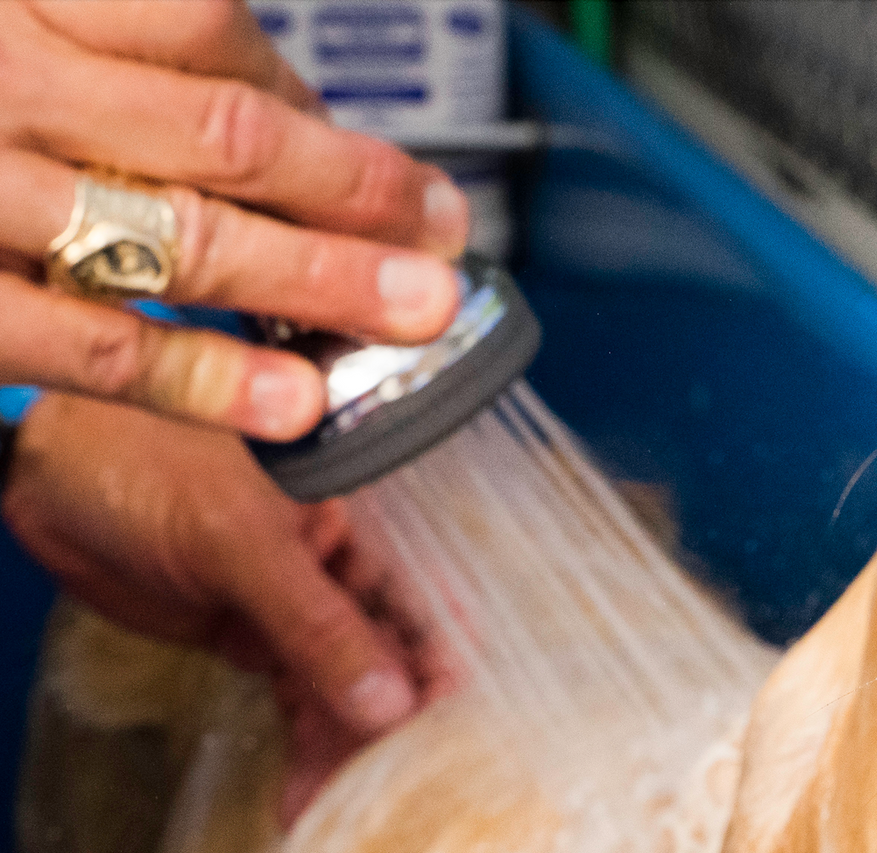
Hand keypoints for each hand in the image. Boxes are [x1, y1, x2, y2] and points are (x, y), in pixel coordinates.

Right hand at [0, 0, 468, 439]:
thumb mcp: (14, 30)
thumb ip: (116, 47)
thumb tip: (281, 108)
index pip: (202, 28)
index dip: (310, 101)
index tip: (385, 163)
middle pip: (220, 131)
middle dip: (355, 190)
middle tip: (444, 233)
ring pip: (178, 233)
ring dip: (316, 280)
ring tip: (415, 310)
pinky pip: (89, 341)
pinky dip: (203, 373)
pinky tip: (294, 401)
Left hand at [5, 393, 458, 822]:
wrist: (44, 472)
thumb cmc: (140, 457)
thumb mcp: (237, 540)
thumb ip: (315, 622)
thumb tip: (388, 701)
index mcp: (365, 518)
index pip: (432, 601)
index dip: (445, 670)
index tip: (452, 737)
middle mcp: (346, 565)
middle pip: (396, 659)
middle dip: (393, 729)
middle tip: (384, 791)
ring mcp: (302, 605)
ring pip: (348, 690)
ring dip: (345, 751)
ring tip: (332, 806)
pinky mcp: (259, 639)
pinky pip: (300, 701)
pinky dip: (305, 749)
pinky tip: (302, 794)